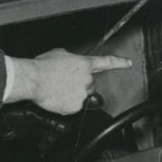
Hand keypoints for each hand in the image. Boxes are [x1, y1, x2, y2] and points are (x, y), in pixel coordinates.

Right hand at [7, 49, 131, 114]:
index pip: (107, 62)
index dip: (119, 63)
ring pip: (82, 96)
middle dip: (80, 85)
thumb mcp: (59, 54)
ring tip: (57, 89)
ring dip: (73, 94)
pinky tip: (56, 98)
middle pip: (90, 84)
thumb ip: (72, 59)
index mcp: (84, 64)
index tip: (128, 63)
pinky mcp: (76, 106)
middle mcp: (87, 79)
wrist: (33, 80)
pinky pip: (73, 107)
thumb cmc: (42, 66)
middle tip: (64, 83)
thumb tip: (72, 64)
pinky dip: (66, 104)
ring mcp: (83, 94)